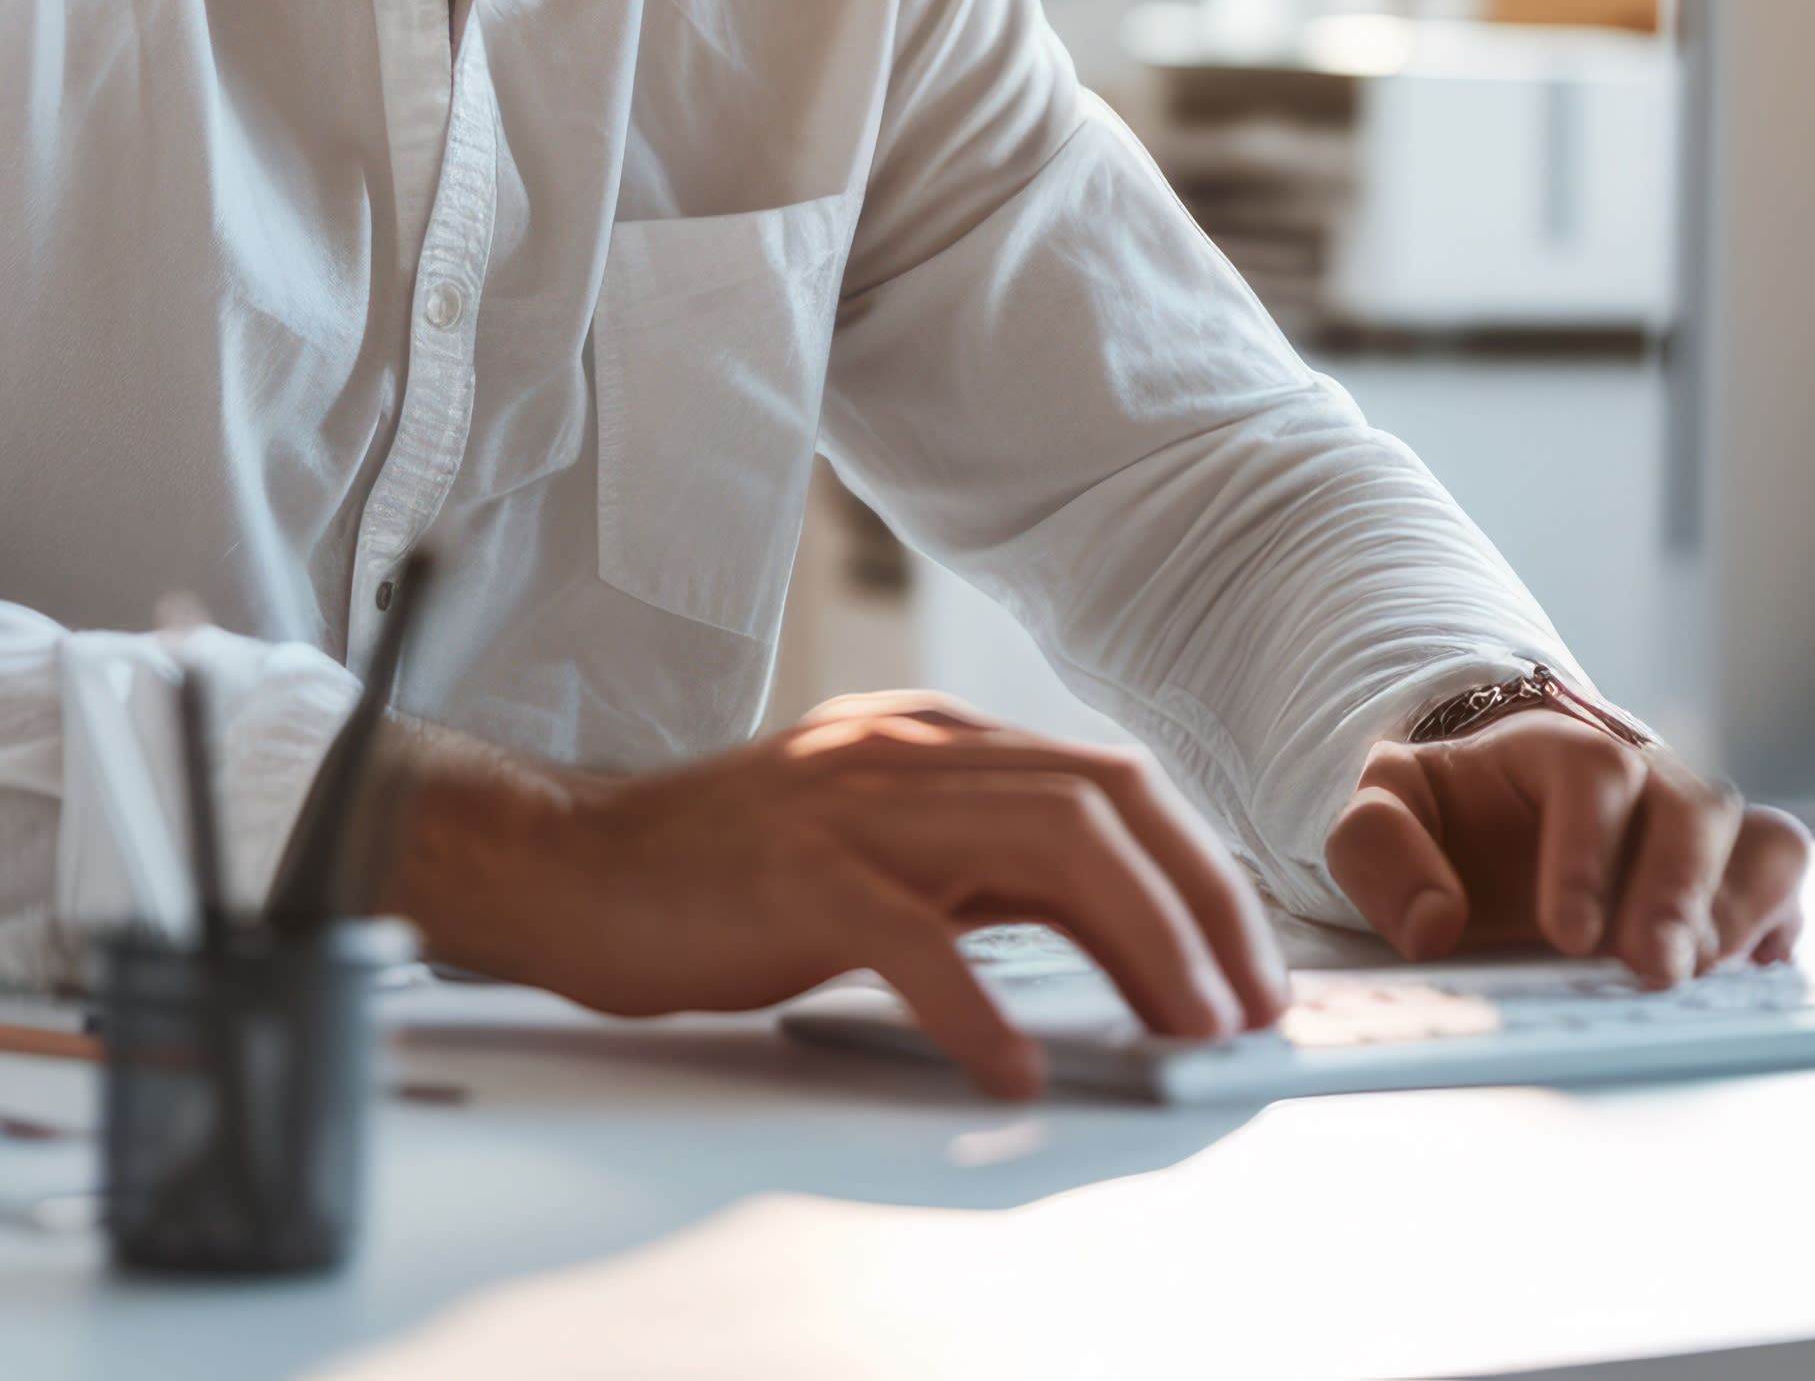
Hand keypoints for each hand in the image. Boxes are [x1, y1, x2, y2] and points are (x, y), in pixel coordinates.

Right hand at [380, 691, 1284, 1099]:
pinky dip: (984, 1011)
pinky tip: (1018, 1074)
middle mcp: (907, 753)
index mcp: (935, 740)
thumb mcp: (876, 843)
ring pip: (1043, 847)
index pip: (1111, 781)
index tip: (1245, 961)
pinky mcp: (796, 877)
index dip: (1198, 870)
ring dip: (1135, 945)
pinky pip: (917, 938)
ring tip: (1181, 1032)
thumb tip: (1110, 925)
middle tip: (1242, 1006)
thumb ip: (981, 863)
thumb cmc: (719, 875)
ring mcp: (852, 807)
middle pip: (1104, 802)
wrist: (568, 867)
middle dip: (1198, 905)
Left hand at [1321, 709, 1807, 983]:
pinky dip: (1776, 922)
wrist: (1490, 821)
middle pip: (1696, 806)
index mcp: (1556, 748)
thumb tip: (1433, 925)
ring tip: (1697, 976)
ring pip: (1760, 840)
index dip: (1589, 853)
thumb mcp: (1384, 818)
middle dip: (1678, 893)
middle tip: (1652, 970)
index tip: (1568, 934)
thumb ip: (1380, 851)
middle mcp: (1647, 776)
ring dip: (1738, 911)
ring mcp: (1699, 824)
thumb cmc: (1446, 822)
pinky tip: (1746, 971)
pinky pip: (1784, 879)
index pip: (1595, 773)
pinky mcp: (1734, 871)